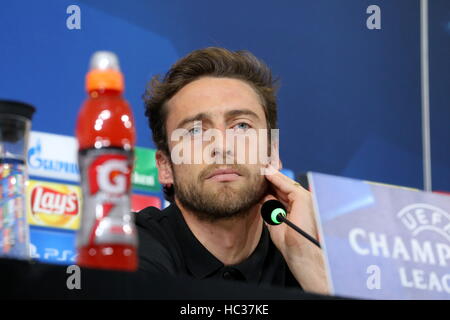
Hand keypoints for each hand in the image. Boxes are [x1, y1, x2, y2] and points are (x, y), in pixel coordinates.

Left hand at [261, 166, 328, 294]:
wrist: (297, 251)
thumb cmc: (288, 241)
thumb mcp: (274, 220)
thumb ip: (270, 208)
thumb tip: (263, 196)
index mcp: (296, 207)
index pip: (281, 192)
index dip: (268, 185)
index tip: (255, 179)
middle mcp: (302, 201)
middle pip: (282, 185)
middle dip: (269, 178)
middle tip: (256, 169)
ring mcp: (304, 198)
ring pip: (284, 183)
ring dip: (271, 176)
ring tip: (259, 168)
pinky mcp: (303, 198)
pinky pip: (286, 185)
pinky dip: (276, 178)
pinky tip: (266, 173)